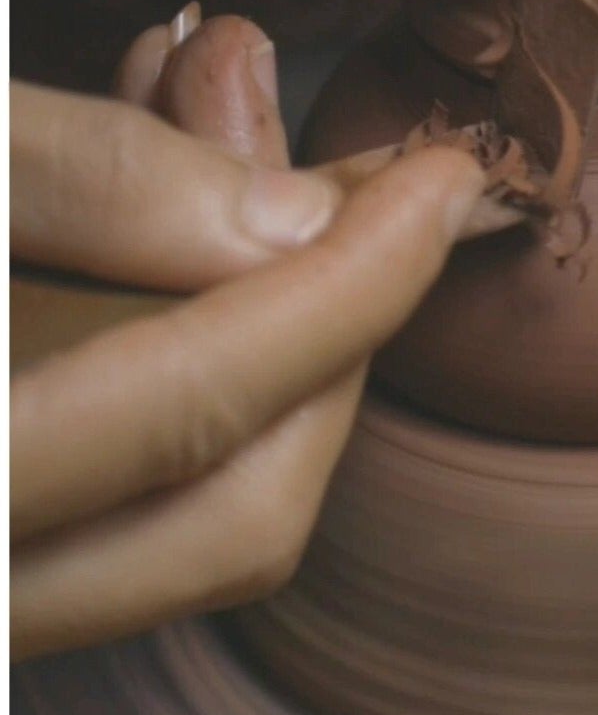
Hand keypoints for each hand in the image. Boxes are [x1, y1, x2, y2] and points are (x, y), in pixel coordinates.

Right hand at [10, 15, 481, 658]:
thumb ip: (80, 183)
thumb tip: (291, 221)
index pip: (199, 418)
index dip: (347, 288)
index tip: (438, 183)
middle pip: (236, 512)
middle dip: (326, 323)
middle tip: (345, 163)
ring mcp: (6, 587)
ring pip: (187, 509)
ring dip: (247, 317)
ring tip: (220, 127)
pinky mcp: (20, 544)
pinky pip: (123, 486)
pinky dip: (165, 347)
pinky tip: (149, 200)